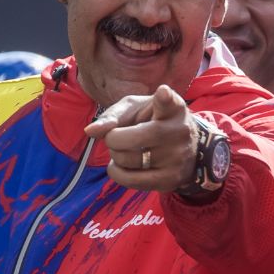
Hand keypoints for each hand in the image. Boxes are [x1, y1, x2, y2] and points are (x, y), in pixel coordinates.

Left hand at [82, 85, 203, 192]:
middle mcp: (179, 132)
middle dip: (113, 138)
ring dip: (116, 155)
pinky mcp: (171, 180)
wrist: (184, 148)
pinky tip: (122, 165)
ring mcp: (177, 158)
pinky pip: (129, 180)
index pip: (168, 102)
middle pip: (130, 138)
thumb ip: (112, 116)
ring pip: (126, 159)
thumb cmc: (152, 121)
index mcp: (173, 109)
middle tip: (117, 137)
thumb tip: (90, 131)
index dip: (164, 98)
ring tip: (126, 150)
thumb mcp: (135, 109)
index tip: (162, 92)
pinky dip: (116, 172)